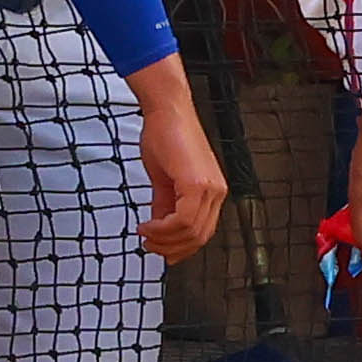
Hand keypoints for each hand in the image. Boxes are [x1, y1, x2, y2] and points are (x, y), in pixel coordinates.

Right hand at [130, 71, 229, 261]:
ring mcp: (209, 189)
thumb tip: (160, 224)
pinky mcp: (197, 184)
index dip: (181, 247)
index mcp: (212, 191)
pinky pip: (182, 219)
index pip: (202, 232)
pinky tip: (148, 225)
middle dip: (170, 248)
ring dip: (164, 239)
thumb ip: (165, 204)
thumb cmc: (166, 135)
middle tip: (150, 246)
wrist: (167, 111)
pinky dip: (163, 228)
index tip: (160, 250)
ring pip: (190, 232)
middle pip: (198, 237)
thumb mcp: (164, 178)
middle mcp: (216, 192)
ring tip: (146, 235)